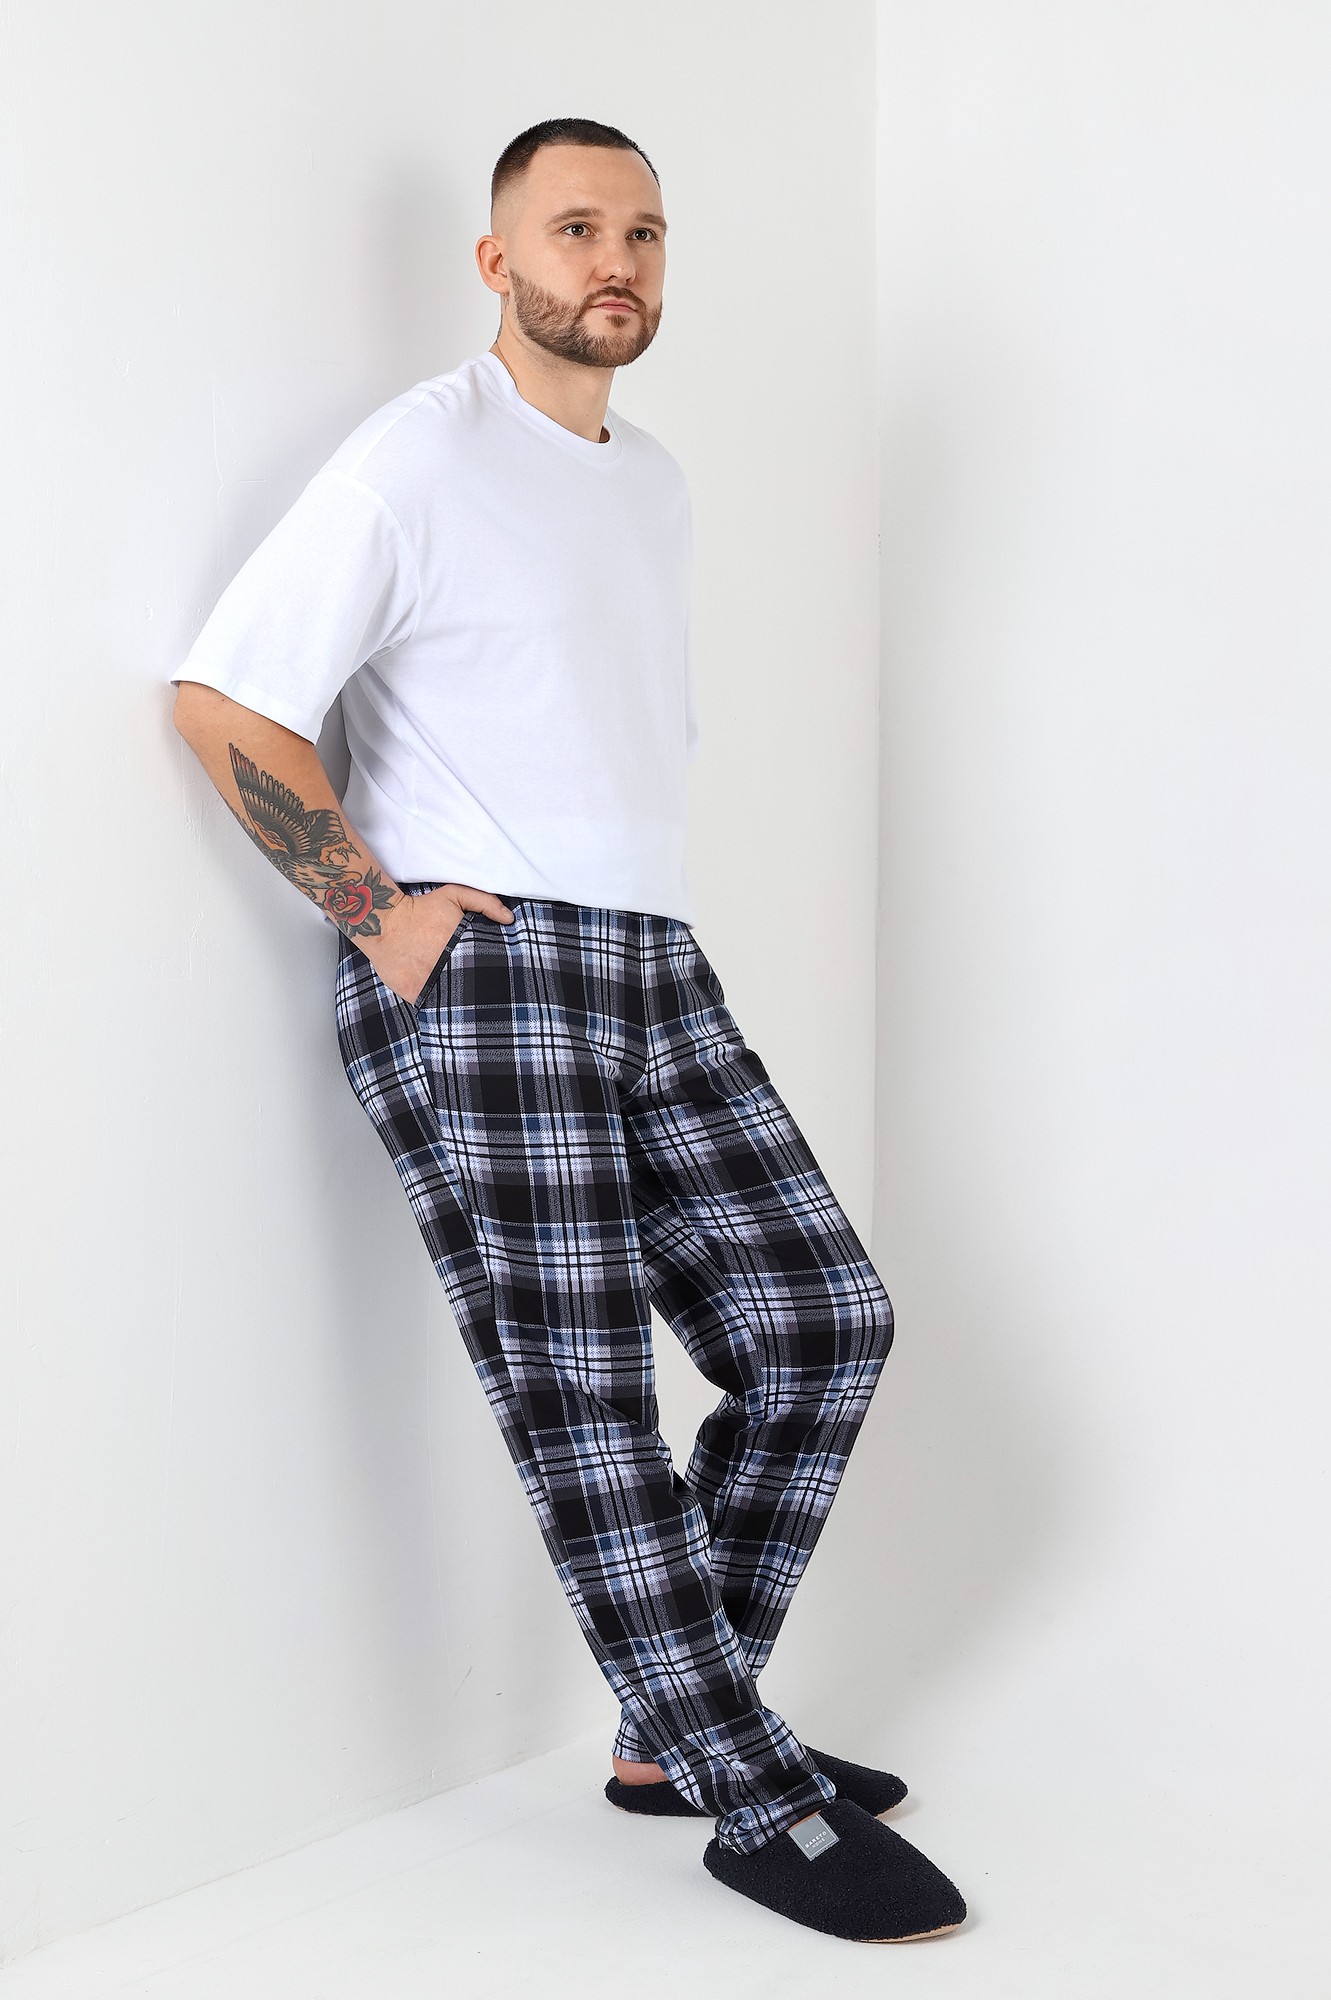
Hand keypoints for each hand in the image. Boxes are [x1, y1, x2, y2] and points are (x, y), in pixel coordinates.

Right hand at [359, 882, 513, 1003]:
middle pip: (473, 987)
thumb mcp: (455, 895)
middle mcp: (449, 968)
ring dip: (458, 999)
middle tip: (477, 986)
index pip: (488, 967)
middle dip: (477, 988)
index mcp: (464, 948)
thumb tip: (509, 919)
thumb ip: (485, 903)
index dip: (491, 972)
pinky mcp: (414, 994)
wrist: (383, 922)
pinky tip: (441, 998)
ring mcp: (430, 984)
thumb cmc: (421, 908)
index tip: (490, 973)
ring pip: (453, 999)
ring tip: (461, 996)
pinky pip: (432, 1005)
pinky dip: (437, 1003)